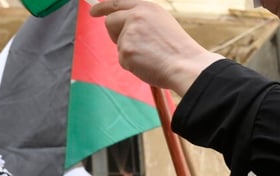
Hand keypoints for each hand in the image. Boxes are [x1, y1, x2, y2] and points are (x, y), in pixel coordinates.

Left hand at [89, 0, 222, 95]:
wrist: (185, 65)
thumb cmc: (176, 49)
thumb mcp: (160, 23)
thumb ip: (141, 21)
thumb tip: (122, 27)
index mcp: (147, 7)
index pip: (118, 2)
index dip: (103, 7)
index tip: (93, 11)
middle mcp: (136, 16)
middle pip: (110, 22)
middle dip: (114, 35)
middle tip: (130, 46)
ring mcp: (129, 33)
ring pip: (117, 44)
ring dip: (128, 52)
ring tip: (149, 56)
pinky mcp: (126, 51)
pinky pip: (121, 59)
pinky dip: (131, 65)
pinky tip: (147, 64)